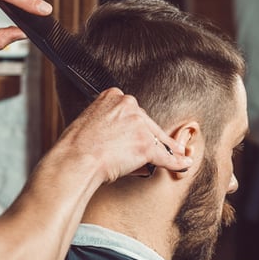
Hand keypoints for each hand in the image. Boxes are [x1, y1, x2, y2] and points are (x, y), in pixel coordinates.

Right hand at [56, 88, 192, 183]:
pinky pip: (166, 156)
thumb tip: (117, 135)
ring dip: (166, 150)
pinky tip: (184, 163)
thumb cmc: (74, 148)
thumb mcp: (87, 121)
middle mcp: (128, 106)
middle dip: (152, 139)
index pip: (133, 112)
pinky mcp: (146, 145)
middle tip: (154, 150)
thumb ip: (105, 121)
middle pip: (149, 125)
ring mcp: (139, 125)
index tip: (136, 135)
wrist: (75, 161)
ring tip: (175, 156)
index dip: (136, 127)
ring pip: (158, 140)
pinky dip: (176, 162)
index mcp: (112, 96)